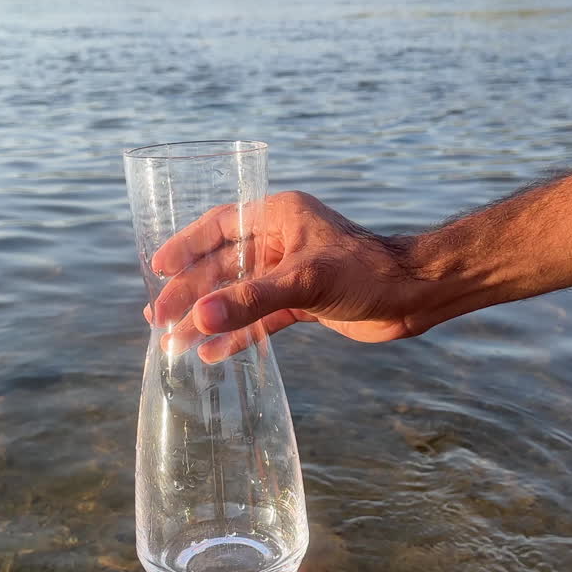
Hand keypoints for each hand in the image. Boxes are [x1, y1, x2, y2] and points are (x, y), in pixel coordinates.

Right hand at [146, 191, 432, 361]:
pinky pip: (260, 318)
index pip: (219, 226)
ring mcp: (290, 272)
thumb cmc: (366, 272)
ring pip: (238, 295)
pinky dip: (237, 335)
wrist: (415, 296)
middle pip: (223, 266)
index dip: (185, 247)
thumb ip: (249, 301)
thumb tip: (197, 319)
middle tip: (158, 320)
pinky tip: (213, 354)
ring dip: (208, 317)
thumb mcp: (303, 281)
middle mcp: (281, 240)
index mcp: (279, 216)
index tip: (156, 270)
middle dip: (190, 293)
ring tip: (174, 340)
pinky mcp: (302, 302)